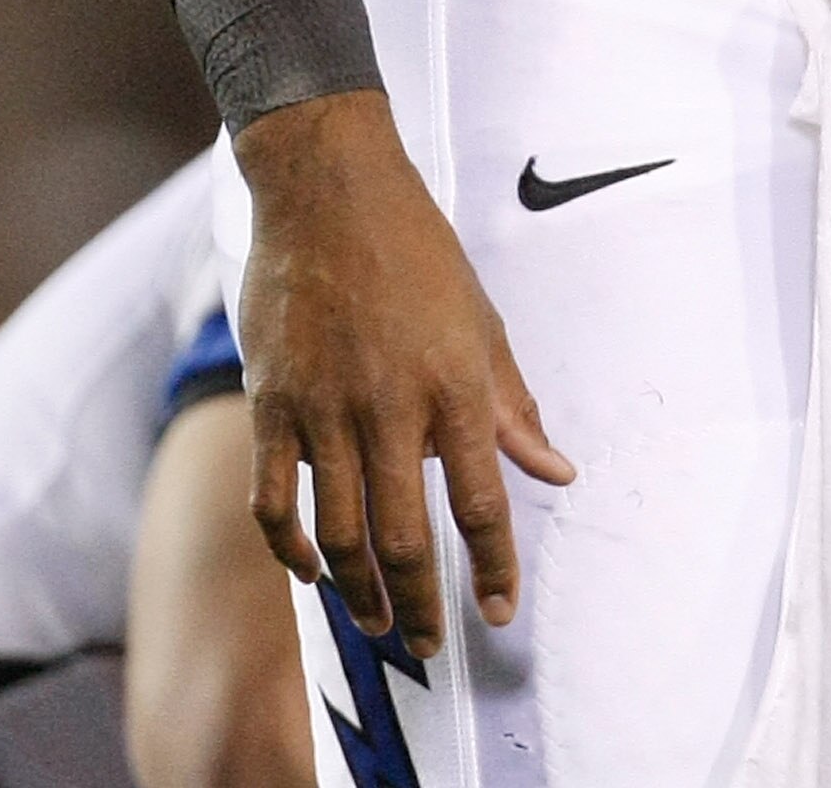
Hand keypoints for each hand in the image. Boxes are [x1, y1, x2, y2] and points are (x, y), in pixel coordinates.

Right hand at [235, 92, 574, 656]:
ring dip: (359, 592)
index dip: (492, 568)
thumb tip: (557, 471)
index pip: (481, 502)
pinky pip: (275, 500)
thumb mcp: (482, 321)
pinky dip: (291, 548)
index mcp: (455, 384)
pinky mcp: (273, 401)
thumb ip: (514, 406)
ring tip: (377, 621)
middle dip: (422, 604)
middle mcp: (391, 405)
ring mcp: (325, 407)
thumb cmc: (416, 249)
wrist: (330, 188)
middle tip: (430, 642)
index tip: (497, 613)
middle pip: (405, 538)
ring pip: (339, 533)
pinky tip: (311, 569)